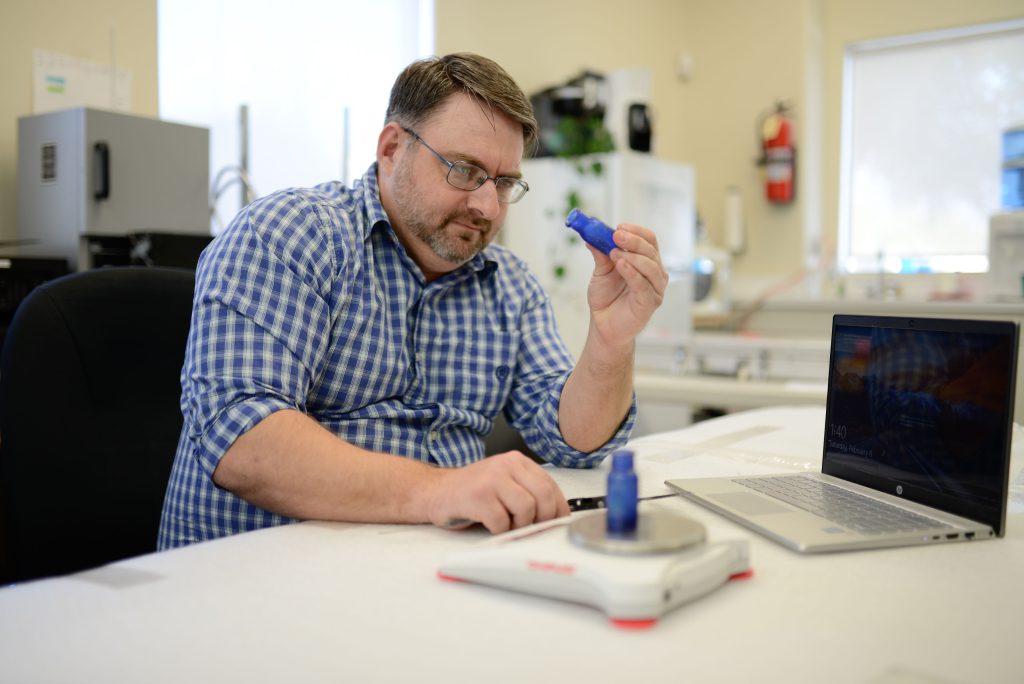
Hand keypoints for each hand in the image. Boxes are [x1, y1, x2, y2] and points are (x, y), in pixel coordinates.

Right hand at [424, 452, 570, 532]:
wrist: (435, 491)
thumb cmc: (472, 492)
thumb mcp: (505, 483)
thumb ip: (528, 492)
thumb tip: (556, 515)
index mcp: (517, 461)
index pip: (550, 485)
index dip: (558, 509)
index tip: (557, 522)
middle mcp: (506, 465)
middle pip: (543, 495)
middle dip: (542, 518)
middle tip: (530, 527)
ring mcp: (492, 479)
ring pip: (526, 508)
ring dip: (519, 525)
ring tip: (506, 524)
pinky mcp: (478, 496)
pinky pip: (502, 521)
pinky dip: (499, 529)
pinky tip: (489, 524)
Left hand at [585, 224, 668, 349]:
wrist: (603, 325)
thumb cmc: (606, 299)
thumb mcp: (601, 272)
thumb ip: (600, 254)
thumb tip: (591, 235)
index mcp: (646, 262)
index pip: (649, 240)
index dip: (636, 231)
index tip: (619, 227)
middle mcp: (655, 274)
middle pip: (651, 250)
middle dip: (633, 241)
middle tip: (616, 235)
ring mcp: (655, 289)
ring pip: (650, 266)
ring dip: (632, 256)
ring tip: (614, 253)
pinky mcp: (650, 303)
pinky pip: (644, 285)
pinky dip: (632, 273)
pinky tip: (621, 265)